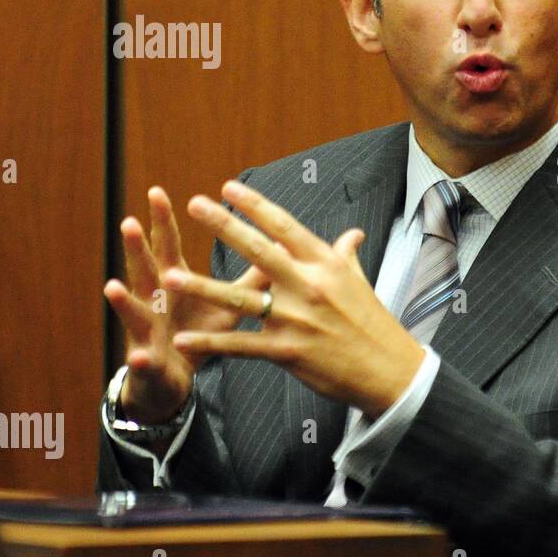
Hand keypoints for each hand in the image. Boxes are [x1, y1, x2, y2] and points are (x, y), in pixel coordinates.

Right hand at [103, 186, 270, 422]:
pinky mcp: (147, 363)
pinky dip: (141, 359)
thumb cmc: (198, 332)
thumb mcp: (227, 302)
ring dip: (124, 301)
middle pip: (143, 270)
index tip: (156, 191)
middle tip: (129, 223)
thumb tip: (277, 246)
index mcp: (172, 282)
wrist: (172, 379)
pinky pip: (144, 361)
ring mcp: (145, 332)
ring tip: (113, 286)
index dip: (162, 221)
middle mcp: (153, 302)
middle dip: (135, 248)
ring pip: (133, 313)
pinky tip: (139, 357)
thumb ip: (251, 276)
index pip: (165, 246)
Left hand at [162, 180, 425, 418]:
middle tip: (196, 205)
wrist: (388, 369)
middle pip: (259, 250)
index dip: (255, 206)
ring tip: (169, 277)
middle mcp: (308, 285)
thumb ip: (346, 256)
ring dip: (203, 287)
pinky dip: (210, 343)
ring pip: (240, 298)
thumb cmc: (373, 323)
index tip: (229, 188)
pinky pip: (240, 345)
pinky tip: (182, 339)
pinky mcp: (287, 351)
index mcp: (325, 265)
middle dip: (225, 226)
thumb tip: (353, 234)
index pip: (285, 227)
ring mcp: (296, 319)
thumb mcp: (360, 282)